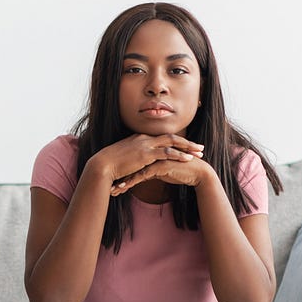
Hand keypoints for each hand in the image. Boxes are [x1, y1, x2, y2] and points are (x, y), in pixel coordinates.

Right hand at [87, 133, 203, 182]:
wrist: (102, 165)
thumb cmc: (110, 164)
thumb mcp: (124, 158)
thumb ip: (134, 158)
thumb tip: (139, 164)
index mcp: (140, 138)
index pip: (162, 138)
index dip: (176, 142)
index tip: (187, 146)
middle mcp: (144, 138)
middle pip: (171, 137)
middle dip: (187, 142)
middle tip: (199, 147)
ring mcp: (146, 144)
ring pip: (172, 142)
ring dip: (187, 147)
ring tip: (199, 153)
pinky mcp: (146, 153)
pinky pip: (167, 152)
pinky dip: (179, 155)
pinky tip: (188, 159)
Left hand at [111, 158, 213, 195]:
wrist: (198, 173)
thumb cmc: (181, 172)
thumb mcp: (163, 172)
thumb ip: (152, 171)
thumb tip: (142, 176)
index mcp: (152, 152)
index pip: (134, 162)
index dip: (124, 172)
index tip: (114, 181)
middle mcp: (153, 153)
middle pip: (131, 164)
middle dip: (120, 175)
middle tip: (110, 186)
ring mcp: (156, 158)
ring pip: (135, 170)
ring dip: (123, 180)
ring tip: (114, 190)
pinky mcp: (161, 165)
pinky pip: (143, 174)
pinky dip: (132, 181)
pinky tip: (123, 187)